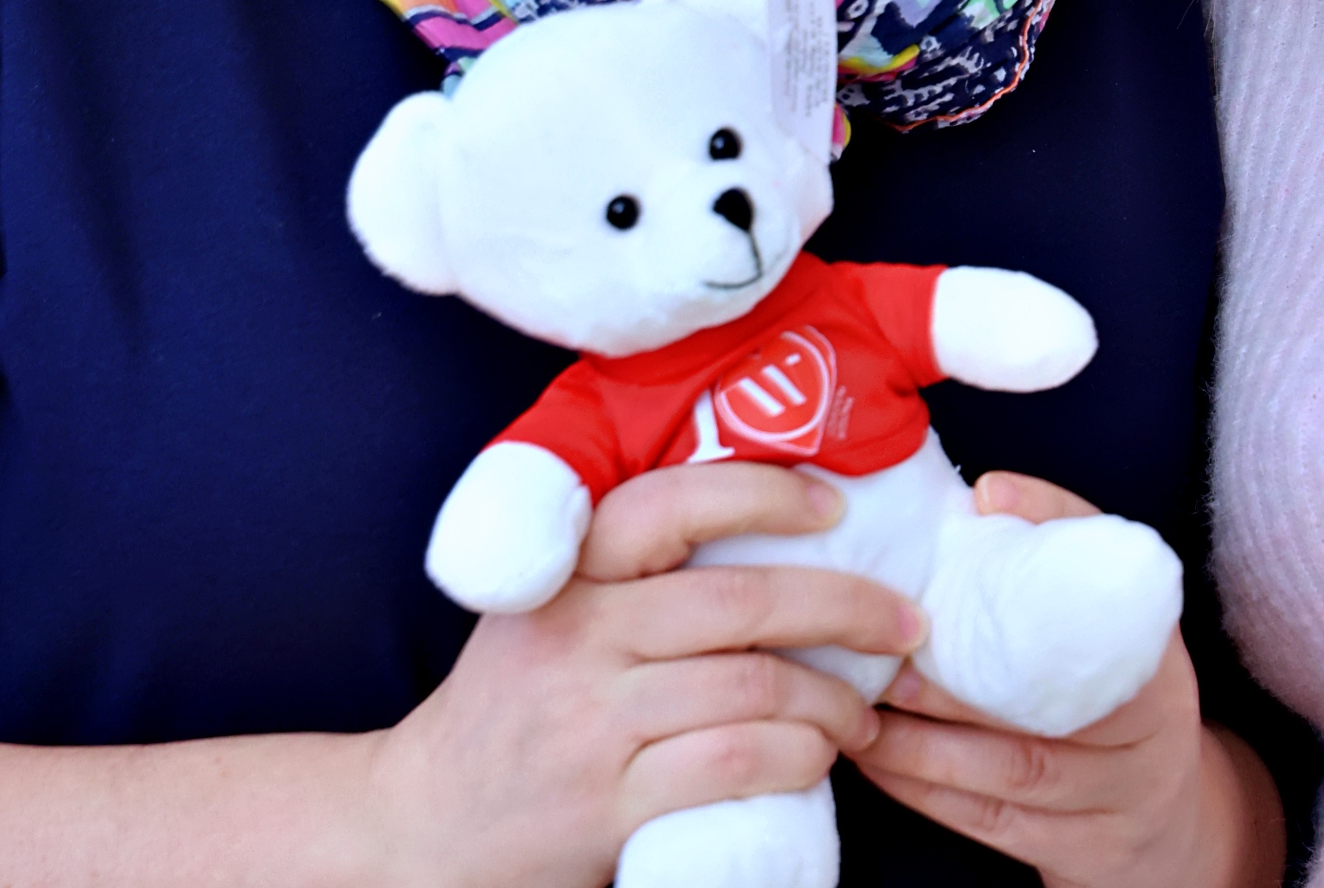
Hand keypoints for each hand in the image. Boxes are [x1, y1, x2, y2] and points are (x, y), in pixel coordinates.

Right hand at [362, 461, 926, 887]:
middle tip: (904, 620)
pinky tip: (820, 758)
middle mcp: (578, 637)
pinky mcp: (606, 807)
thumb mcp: (548, 610)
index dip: (762, 492)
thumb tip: (774, 519)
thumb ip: (629, 566)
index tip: (833, 503)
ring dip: (835, 701)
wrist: (419, 829)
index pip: (671, 504)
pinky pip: (734, 767)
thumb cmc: (511, 704)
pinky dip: (798, 759)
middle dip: (846, 607)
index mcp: (567, 573)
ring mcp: (591, 725)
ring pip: (752, 692)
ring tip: (866, 709)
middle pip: (740, 603)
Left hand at [850, 473, 1283, 887]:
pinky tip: (880, 766)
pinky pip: (995, 825)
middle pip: (1053, 699)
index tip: (986, 498)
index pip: (1111, 578)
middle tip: (892, 648)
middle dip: (961, 678)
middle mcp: (1152, 725)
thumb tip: (983, 497)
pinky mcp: (1082, 852)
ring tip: (866, 711)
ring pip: (1014, 771)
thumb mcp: (1118, 639)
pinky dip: (930, 796)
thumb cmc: (1118, 704)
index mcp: (1159, 652)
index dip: (1053, 528)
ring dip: (928, 745)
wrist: (1169, 823)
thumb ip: (1064, 578)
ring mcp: (1119, 796)